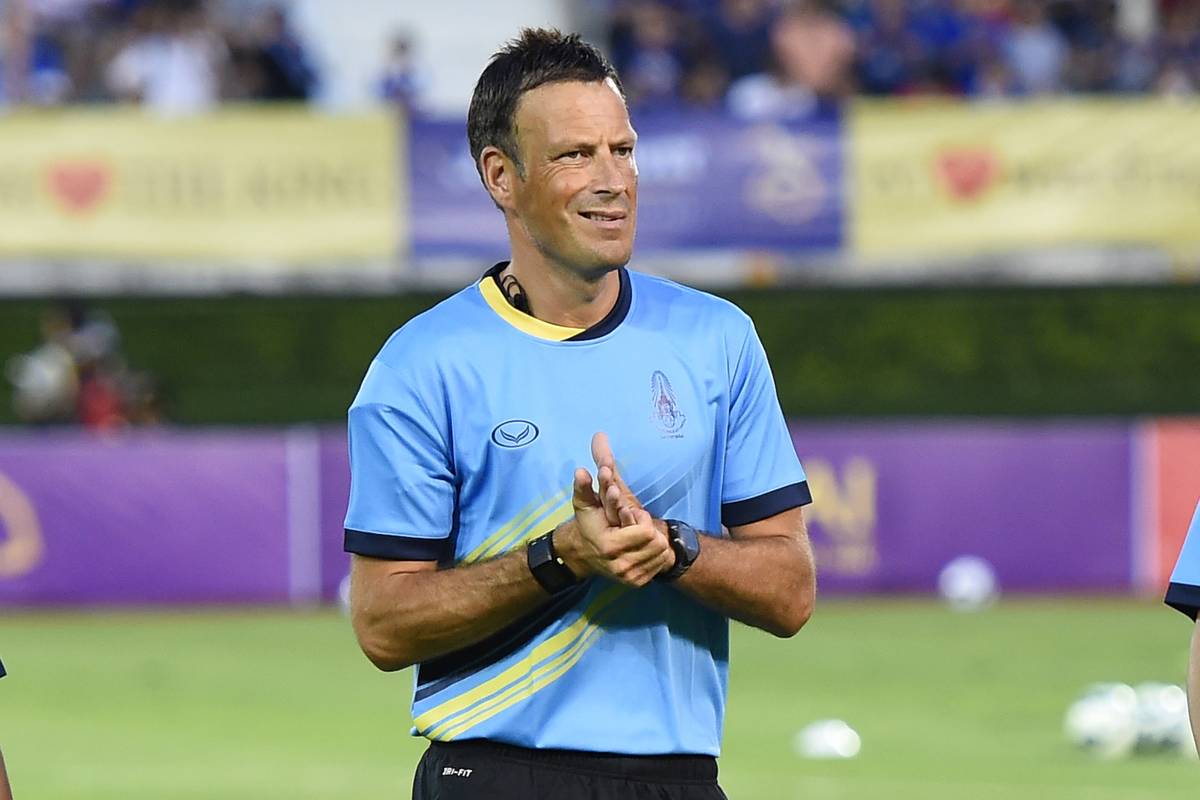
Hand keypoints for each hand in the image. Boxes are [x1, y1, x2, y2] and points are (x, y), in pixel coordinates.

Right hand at [591, 431, 674, 575]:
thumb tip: (580, 471)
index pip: (646, 532)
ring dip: (655, 541)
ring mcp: (629, 577)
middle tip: (639, 524)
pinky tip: (643, 546)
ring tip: (641, 534)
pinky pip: (660, 564)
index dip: (642, 518)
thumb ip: (583, 487)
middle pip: (658, 543)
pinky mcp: (636, 582)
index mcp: (610, 546)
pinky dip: (656, 553)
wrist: (582, 553)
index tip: (632, 513)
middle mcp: (621, 565)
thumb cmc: (587, 524)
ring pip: (662, 554)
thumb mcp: (583, 504)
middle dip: (651, 529)